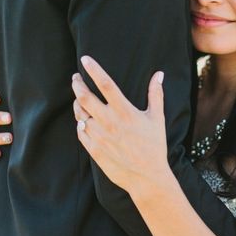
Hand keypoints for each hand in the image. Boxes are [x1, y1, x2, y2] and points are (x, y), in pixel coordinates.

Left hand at [72, 56, 169, 196]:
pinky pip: (80, 131)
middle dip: (77, 84)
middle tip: (76, 78)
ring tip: (80, 99)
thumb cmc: (154, 146)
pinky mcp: (94, 149)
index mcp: (125, 111)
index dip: (94, 69)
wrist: (146, 177)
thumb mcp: (157, 118)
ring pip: (80, 114)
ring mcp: (99, 136)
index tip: (85, 59)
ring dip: (77, 104)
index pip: (105, 84)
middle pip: (84, 97)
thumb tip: (159, 74)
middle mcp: (109, 122)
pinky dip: (80, 123)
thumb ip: (155, 94)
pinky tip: (84, 120)